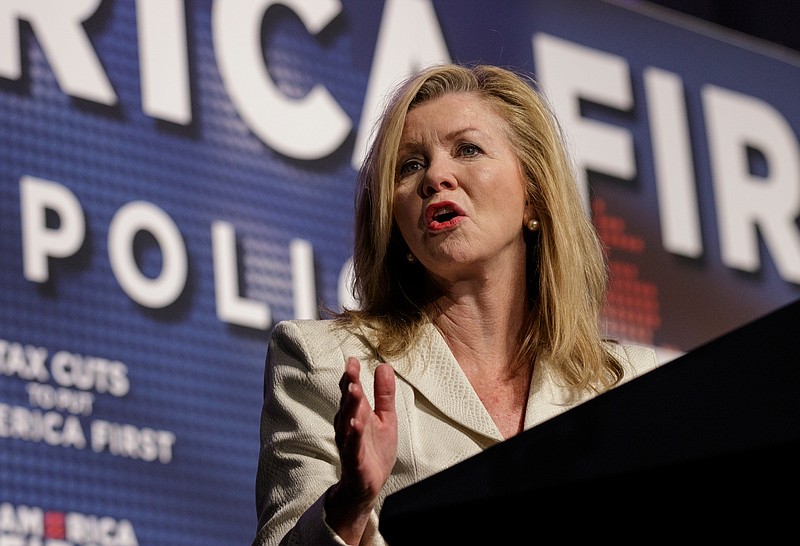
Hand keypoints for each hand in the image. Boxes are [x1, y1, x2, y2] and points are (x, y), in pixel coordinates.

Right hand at [326, 357, 396, 541]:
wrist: (368, 484)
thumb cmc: (374, 449)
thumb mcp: (385, 417)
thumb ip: (384, 393)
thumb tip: (384, 366)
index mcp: (357, 413)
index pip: (351, 390)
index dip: (351, 375)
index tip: (352, 359)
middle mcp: (349, 425)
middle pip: (347, 402)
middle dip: (348, 386)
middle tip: (351, 370)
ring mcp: (349, 442)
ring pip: (347, 421)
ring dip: (350, 406)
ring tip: (354, 391)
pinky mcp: (354, 459)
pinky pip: (352, 446)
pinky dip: (354, 435)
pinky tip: (356, 425)